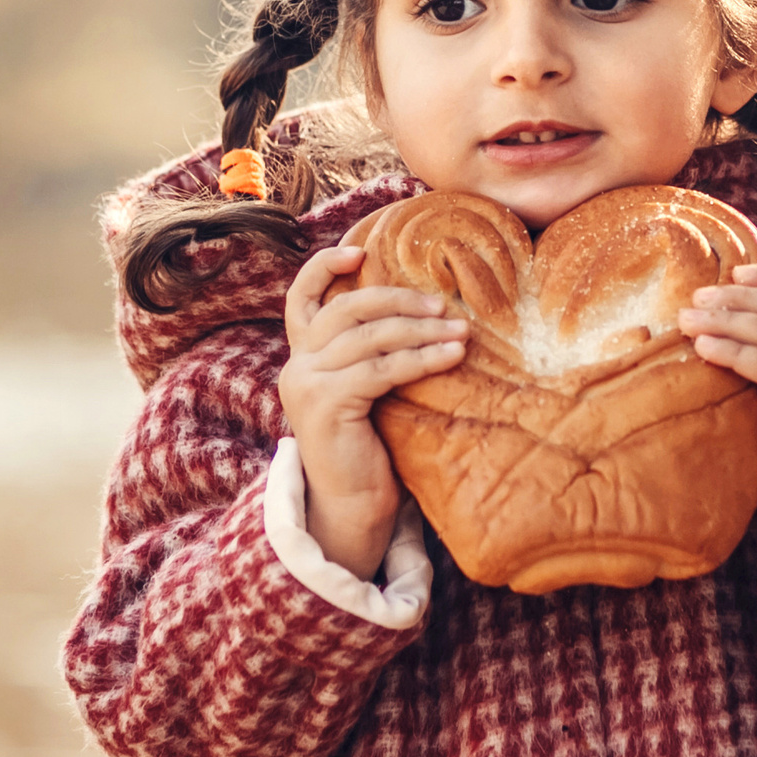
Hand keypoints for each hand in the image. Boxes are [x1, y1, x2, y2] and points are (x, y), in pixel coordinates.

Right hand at [278, 239, 468, 581]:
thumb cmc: (369, 447)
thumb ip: (369, 354)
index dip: (324, 266)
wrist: (351, 507)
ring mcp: (307, 383)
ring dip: (420, 329)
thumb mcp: (364, 391)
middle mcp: (297, 364)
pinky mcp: (326, 404)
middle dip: (398, 299)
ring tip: (460, 330)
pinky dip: (420, 358)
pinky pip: (381, 368)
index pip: (301, 297)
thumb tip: (422, 311)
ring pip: (369, 336)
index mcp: (302, 356)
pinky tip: (451, 356)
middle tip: (443, 304)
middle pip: (347, 308)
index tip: (360, 249)